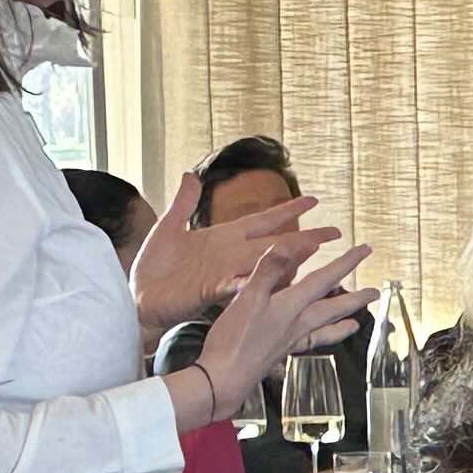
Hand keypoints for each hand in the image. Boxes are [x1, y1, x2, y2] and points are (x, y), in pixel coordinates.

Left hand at [133, 172, 331, 331]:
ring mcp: (224, 273)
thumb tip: (190, 175)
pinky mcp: (209, 291)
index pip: (264, 220)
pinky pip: (231, 286)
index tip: (314, 200)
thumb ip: (183, 204)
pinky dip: (243, 283)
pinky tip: (255, 280)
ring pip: (263, 264)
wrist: (138, 296)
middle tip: (334, 232)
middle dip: (305, 237)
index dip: (288, 210)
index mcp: (224, 237)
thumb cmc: (153, 268)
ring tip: (310, 251)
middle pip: (275, 243)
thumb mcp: (168, 228)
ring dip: (286, 258)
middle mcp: (231, 255)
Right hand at [197, 239, 371, 409]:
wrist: (226, 378)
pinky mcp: (282, 352)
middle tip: (376, 292)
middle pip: (333, 307)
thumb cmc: (234, 339)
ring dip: (343, 321)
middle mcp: (297, 323)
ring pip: (325, 327)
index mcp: (291, 306)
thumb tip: (286, 245)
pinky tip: (320, 338)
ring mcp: (292, 340)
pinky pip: (310, 342)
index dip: (345, 263)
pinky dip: (321, 339)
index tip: (365, 250)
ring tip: (358, 320)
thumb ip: (268, 271)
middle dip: (355, 297)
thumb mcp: (248, 298)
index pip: (324, 279)